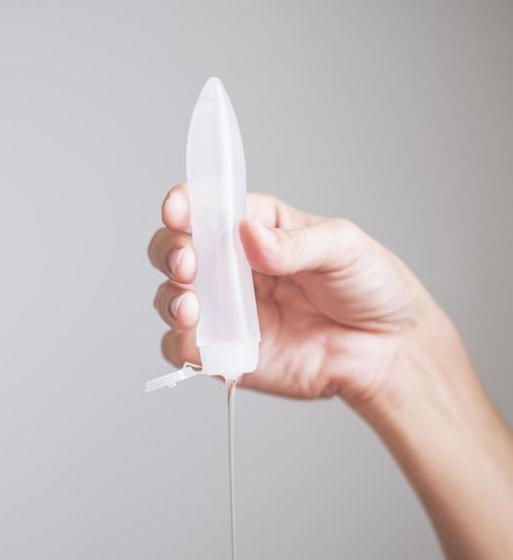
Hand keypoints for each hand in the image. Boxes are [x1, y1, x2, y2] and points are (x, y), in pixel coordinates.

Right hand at [149, 185, 443, 404]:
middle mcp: (234, 268)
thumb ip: (294, 244)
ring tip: (191, 305)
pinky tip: (196, 338)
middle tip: (187, 262)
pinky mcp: (228, 355)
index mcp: (257, 227)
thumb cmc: (372, 287)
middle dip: (170, 252)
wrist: (390, 350)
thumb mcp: (343, 247)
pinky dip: (180, 344)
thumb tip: (248, 234)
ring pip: (172, 299)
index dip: (185, 204)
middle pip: (176, 250)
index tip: (178, 210)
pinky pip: (187, 351)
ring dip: (170, 299)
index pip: (208, 207)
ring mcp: (228, 312)